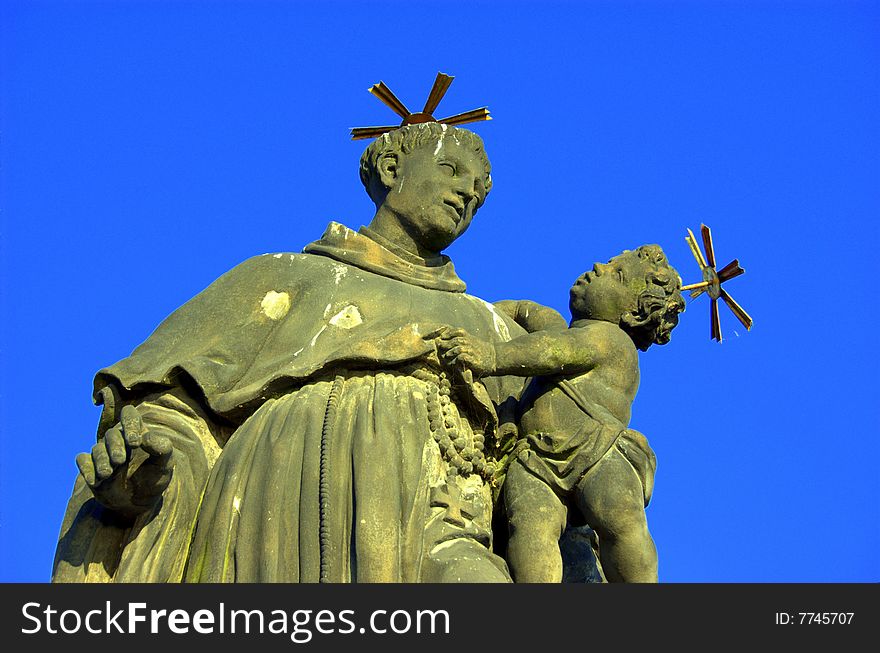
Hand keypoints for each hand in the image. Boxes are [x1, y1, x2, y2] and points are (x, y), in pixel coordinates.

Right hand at [76, 405, 173, 519]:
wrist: (138, 505)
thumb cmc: (154, 479)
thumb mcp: (165, 465)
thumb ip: (162, 448)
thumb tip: (147, 436)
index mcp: (137, 433)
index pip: (129, 414)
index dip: (129, 422)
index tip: (135, 443)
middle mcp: (118, 440)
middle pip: (112, 434)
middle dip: (115, 446)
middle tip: (120, 461)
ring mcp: (103, 454)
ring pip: (97, 449)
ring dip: (101, 461)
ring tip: (107, 474)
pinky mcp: (91, 467)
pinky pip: (82, 460)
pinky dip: (86, 469)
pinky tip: (95, 481)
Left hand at [430, 326, 496, 377]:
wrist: (495, 358)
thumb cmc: (479, 350)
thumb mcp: (472, 341)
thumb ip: (461, 339)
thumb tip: (444, 338)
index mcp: (469, 337)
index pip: (458, 331)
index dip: (449, 333)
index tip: (441, 337)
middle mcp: (470, 343)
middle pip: (456, 340)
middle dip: (446, 343)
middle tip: (439, 346)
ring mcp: (472, 351)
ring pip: (459, 348)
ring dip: (451, 351)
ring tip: (446, 355)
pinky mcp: (474, 360)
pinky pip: (464, 358)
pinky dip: (458, 359)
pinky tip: (455, 361)